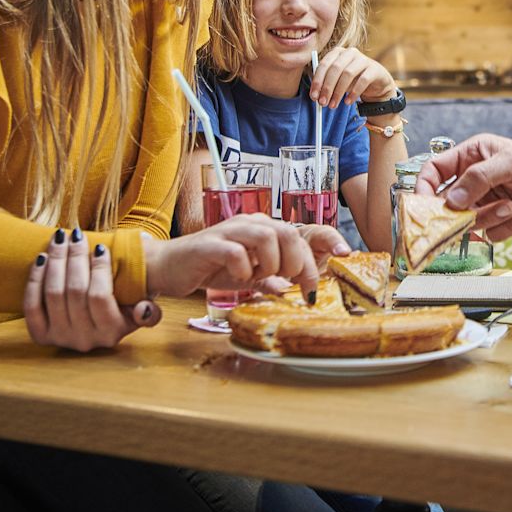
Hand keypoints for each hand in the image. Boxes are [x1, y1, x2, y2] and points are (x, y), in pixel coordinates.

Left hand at [25, 228, 157, 351]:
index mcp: (111, 333)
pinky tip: (42, 258)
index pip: (100, 297)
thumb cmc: (121, 309)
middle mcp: (85, 340)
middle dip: (75, 257)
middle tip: (76, 235)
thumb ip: (150, 313)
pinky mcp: (40, 335)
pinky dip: (35, 279)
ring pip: (53, 294)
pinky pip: (32, 304)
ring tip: (60, 240)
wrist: (93, 327)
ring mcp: (60, 338)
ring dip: (56, 261)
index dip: (98, 269)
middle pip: (75, 291)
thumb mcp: (141, 311)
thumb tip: (144, 309)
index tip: (99, 247)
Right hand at [142, 214, 347, 302]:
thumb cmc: (210, 268)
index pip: (300, 231)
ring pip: (267, 235)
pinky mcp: (210, 244)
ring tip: (261, 278)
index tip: (343, 256)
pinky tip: (238, 278)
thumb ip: (269, 278)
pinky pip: (236, 251)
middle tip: (293, 283)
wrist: (168, 267)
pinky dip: (244, 267)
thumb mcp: (247, 276)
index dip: (325, 240)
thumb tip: (291, 288)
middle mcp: (249, 224)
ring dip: (272, 263)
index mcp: (262, 228)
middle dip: (298, 261)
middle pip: (288, 232)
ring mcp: (229, 231)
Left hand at [311, 46, 395, 108]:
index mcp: (337, 52)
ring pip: (348, 74)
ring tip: (334, 105)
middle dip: (327, 87)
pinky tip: (348, 102)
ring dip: (338, 92)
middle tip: (323, 103)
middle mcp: (350, 52)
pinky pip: (363, 80)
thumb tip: (315, 96)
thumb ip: (326, 85)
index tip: (314, 96)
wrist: (376, 83)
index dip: (317, 81)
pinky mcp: (374, 69)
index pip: (324, 64)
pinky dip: (354, 93)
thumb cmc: (353, 81)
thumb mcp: (337, 81)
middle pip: (335, 68)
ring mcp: (363, 59)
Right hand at [415, 133, 511, 239]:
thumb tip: (451, 200)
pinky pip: (489, 233)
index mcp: (471, 157)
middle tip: (465, 217)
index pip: (435, 171)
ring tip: (511, 207)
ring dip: (489, 217)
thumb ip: (479, 177)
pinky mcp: (499, 223)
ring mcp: (485, 204)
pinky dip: (504, 227)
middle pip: (447, 203)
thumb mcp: (511, 161)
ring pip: (468, 222)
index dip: (424, 187)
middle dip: (457, 211)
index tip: (421, 204)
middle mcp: (474, 181)